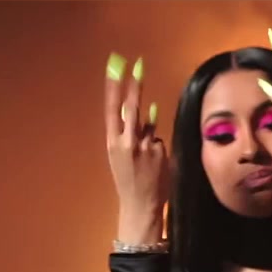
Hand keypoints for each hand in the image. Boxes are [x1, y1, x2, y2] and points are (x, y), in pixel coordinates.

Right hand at [103, 53, 168, 242]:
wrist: (140, 206)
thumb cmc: (129, 180)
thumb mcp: (120, 156)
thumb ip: (128, 135)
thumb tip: (141, 114)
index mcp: (112, 143)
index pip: (111, 109)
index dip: (113, 87)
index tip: (115, 67)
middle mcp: (126, 142)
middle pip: (131, 107)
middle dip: (135, 85)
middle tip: (138, 65)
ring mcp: (144, 146)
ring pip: (149, 127)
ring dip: (148, 134)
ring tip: (144, 159)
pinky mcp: (160, 152)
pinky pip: (160, 142)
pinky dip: (159, 150)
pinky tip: (155, 166)